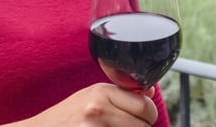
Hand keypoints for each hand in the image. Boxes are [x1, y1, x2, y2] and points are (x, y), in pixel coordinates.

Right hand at [0, 83, 158, 125]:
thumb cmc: (66, 116)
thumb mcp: (91, 96)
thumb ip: (121, 93)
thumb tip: (149, 92)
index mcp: (100, 92)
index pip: (145, 105)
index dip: (147, 113)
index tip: (141, 116)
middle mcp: (97, 109)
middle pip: (143, 124)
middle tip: (127, 125)